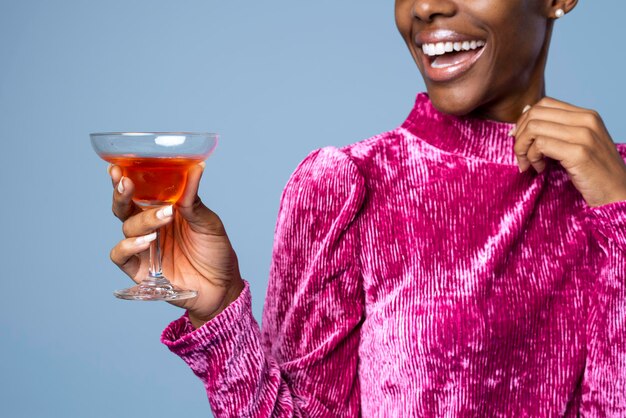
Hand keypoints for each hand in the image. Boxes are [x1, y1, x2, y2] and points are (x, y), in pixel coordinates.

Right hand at [107, 163, 243, 327]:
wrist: (222, 286)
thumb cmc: (216, 251)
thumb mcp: (208, 222)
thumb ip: (194, 200)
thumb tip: (196, 168)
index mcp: (163, 209)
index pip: (139, 191)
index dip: (125, 178)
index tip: (118, 166)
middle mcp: (149, 226)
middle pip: (124, 206)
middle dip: (121, 193)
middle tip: (126, 183)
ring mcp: (143, 247)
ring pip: (127, 227)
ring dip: (143, 220)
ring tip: (164, 216)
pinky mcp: (140, 269)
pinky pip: (120, 255)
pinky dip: (129, 246)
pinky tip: (147, 241)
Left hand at [511, 97, 625, 206]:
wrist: (617, 193)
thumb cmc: (593, 171)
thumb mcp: (575, 143)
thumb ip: (555, 128)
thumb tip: (525, 111)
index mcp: (586, 115)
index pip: (543, 104)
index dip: (524, 121)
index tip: (520, 140)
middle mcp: (586, 120)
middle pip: (535, 114)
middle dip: (519, 136)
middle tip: (521, 155)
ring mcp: (584, 135)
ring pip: (534, 128)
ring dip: (522, 149)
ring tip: (530, 164)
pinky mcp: (579, 153)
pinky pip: (540, 145)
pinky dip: (532, 158)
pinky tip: (540, 168)